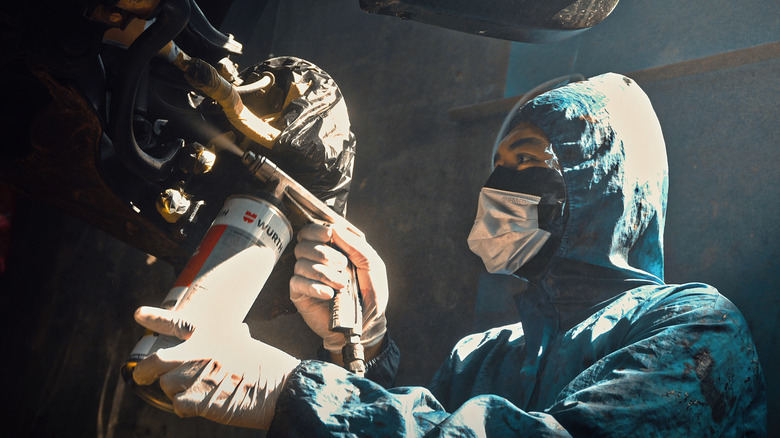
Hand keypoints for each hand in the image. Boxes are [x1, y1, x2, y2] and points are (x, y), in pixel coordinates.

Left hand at [132, 306, 299, 429]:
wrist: (278, 387)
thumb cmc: (265, 365)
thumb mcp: (246, 342)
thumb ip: (233, 336)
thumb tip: (239, 332)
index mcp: (208, 335)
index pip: (173, 322)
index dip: (154, 318)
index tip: (139, 314)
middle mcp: (196, 352)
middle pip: (154, 361)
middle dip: (144, 372)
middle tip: (142, 377)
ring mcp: (193, 376)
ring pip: (166, 386)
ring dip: (176, 392)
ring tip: (196, 393)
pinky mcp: (195, 400)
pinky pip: (177, 406)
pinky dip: (185, 408)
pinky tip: (201, 406)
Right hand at [290, 223, 387, 357]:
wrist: (366, 326)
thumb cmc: (371, 295)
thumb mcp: (373, 267)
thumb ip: (358, 246)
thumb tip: (335, 229)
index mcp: (333, 250)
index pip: (314, 231)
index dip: (318, 230)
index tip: (329, 234)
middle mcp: (317, 261)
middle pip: (304, 244)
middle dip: (324, 253)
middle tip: (342, 265)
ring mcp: (308, 277)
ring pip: (301, 264)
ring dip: (323, 272)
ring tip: (342, 284)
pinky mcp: (301, 294)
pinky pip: (297, 283)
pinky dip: (314, 287)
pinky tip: (329, 294)